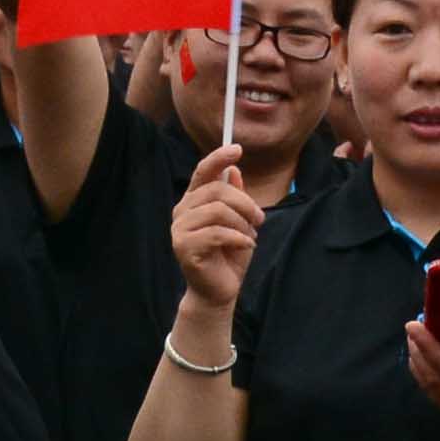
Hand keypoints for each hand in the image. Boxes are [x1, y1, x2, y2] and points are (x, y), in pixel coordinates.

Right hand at [166, 143, 265, 314]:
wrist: (219, 291)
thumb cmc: (229, 256)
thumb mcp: (239, 223)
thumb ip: (235, 199)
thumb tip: (234, 171)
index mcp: (194, 202)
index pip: (203, 172)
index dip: (218, 158)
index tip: (237, 149)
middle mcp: (182, 212)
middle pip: (217, 190)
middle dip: (245, 203)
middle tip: (259, 219)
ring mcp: (180, 229)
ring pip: (218, 211)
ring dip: (242, 223)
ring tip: (250, 236)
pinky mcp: (184, 247)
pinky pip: (217, 233)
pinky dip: (239, 238)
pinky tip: (246, 245)